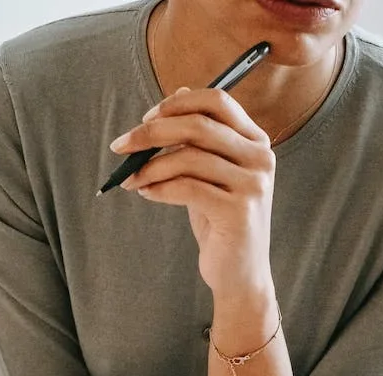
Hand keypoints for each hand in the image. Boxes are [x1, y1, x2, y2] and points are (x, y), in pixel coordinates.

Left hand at [110, 87, 275, 296]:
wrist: (240, 274)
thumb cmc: (222, 224)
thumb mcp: (210, 175)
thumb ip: (199, 140)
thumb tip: (176, 95)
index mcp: (256, 142)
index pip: (217, 101)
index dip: (178, 104)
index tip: (146, 118)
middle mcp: (260, 158)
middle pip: (198, 125)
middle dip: (152, 132)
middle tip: (122, 145)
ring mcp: (253, 185)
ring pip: (189, 157)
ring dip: (150, 166)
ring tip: (131, 179)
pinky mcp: (238, 211)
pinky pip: (187, 188)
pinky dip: (159, 188)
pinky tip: (146, 194)